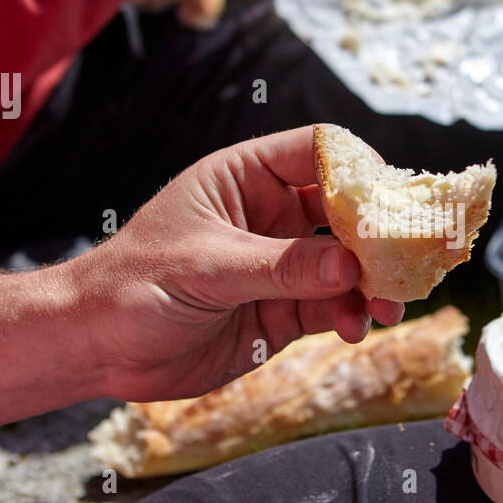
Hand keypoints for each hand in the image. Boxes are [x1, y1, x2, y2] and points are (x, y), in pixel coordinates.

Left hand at [65, 126, 402, 401]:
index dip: (358, 169)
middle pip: (346, 209)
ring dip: (372, 283)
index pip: (317, 152)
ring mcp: (280, 265)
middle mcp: (270, 217)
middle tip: (406, 260)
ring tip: (385, 307)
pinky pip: (333, 306)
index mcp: (245, 178)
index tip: (389, 200)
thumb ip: (282, 267)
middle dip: (378, 235)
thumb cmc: (132, 286)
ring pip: (347, 264)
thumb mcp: (206, 268)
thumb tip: (351, 266)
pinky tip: (354, 328)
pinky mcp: (282, 311)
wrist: (96, 349)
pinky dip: (351, 315)